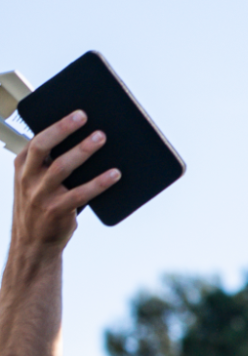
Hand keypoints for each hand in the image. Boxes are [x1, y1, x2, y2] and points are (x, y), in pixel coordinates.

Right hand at [10, 110, 118, 257]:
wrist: (34, 243)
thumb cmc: (44, 204)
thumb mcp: (38, 182)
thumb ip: (53, 163)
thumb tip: (91, 139)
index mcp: (22, 166)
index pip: (36, 140)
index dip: (56, 125)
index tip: (77, 112)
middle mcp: (28, 178)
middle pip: (43, 147)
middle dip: (63, 129)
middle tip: (85, 117)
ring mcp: (40, 195)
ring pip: (61, 167)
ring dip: (82, 151)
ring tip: (101, 138)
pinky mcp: (56, 211)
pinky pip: (80, 194)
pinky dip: (99, 182)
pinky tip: (115, 174)